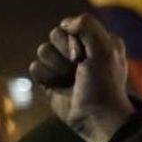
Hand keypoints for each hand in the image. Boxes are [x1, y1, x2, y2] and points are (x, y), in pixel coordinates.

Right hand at [28, 13, 135, 141]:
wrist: (96, 118)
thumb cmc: (104, 85)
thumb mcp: (105, 50)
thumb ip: (87, 26)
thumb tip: (65, 24)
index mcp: (97, 39)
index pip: (70, 25)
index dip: (73, 41)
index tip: (84, 58)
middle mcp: (81, 49)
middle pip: (54, 35)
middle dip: (63, 54)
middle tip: (79, 70)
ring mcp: (64, 64)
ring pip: (43, 51)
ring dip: (56, 68)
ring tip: (71, 81)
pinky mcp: (51, 79)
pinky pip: (36, 68)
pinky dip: (47, 79)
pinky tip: (61, 88)